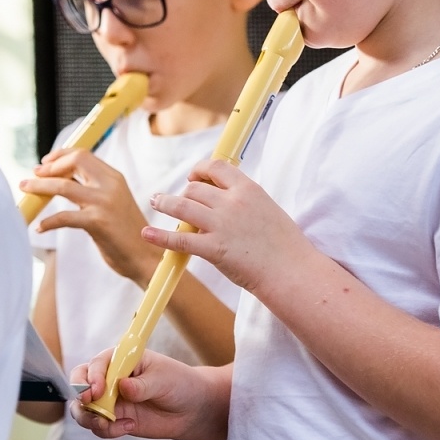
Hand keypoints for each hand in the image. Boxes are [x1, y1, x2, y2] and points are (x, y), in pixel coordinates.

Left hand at [22, 149, 161, 285]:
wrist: (146, 258)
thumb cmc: (126, 233)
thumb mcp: (112, 203)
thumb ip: (93, 189)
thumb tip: (62, 180)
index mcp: (114, 178)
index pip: (83, 155)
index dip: (60, 155)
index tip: (45, 163)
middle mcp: (110, 185)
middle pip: (74, 161)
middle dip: (49, 167)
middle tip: (33, 175)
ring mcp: (104, 203)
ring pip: (63, 186)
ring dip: (39, 187)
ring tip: (26, 189)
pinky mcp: (98, 222)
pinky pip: (64, 217)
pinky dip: (48, 222)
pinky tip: (40, 227)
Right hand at [70, 348, 227, 439]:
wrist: (191, 409)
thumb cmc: (178, 384)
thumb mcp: (163, 380)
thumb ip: (142, 385)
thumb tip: (123, 386)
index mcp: (121, 359)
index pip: (97, 364)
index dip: (92, 377)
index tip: (98, 390)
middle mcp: (110, 378)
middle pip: (80, 384)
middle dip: (80, 396)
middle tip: (91, 405)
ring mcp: (110, 400)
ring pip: (83, 409)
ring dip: (89, 418)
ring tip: (107, 424)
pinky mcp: (114, 419)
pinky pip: (99, 426)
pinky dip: (107, 430)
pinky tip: (129, 426)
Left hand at [144, 159, 310, 292]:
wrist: (291, 271)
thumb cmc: (284, 245)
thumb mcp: (268, 210)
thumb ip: (245, 201)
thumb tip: (222, 199)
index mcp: (248, 190)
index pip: (216, 167)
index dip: (199, 170)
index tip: (193, 177)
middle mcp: (232, 203)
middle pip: (195, 188)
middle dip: (182, 192)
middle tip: (174, 199)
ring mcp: (221, 226)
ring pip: (182, 207)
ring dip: (165, 203)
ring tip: (156, 202)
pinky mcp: (213, 249)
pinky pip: (180, 240)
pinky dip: (160, 236)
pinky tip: (147, 234)